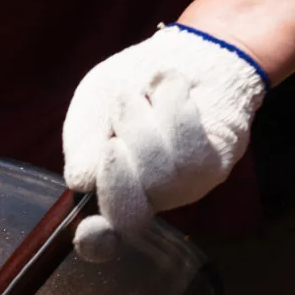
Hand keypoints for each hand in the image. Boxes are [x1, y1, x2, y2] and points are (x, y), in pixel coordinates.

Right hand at [61, 26, 267, 260]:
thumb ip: (82, 140)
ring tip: (143, 92)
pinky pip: (189, 153)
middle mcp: (147, 198)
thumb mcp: (94, 103)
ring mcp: (183, 187)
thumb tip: (81, 181)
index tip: (89, 232)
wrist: (188, 52)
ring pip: (158, 179)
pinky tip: (170, 88)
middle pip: (130, 214)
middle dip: (116, 173)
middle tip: (113, 132)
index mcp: (110, 189)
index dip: (95, 242)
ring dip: (143, 126)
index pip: (102, 237)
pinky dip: (173, 112)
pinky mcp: (213, 166)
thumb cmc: (134, 82)